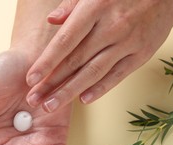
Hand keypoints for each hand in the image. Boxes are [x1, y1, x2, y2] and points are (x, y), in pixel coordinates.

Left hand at [25, 0, 172, 111]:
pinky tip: (83, 100)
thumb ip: (72, 5)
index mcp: (96, 8)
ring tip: (51, 105)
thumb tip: (51, 20)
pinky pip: (117, 75)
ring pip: (93, 72)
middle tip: (34, 99)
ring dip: (70, 91)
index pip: (65, 40)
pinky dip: (100, 89)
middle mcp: (111, 27)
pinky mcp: (141, 55)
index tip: (31, 79)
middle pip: (76, 61)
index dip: (47, 61)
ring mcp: (128, 43)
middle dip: (52, 83)